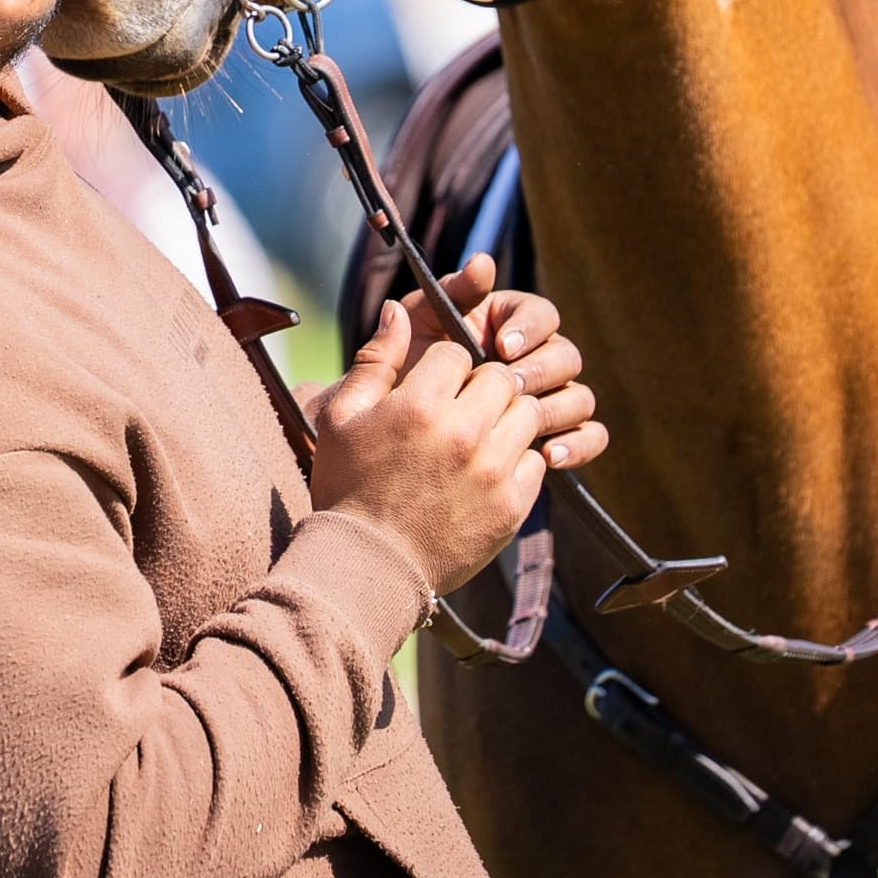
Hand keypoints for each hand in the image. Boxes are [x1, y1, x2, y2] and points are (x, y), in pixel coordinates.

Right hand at [306, 299, 549, 594]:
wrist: (367, 569)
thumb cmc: (346, 488)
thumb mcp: (342, 418)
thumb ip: (375, 359)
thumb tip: (395, 308)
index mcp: (420, 404)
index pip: (458, 351)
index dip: (445, 366)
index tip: (433, 387)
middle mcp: (464, 433)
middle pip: (500, 377)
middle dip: (482, 384)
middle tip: (461, 408)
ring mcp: (493, 471)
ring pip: (526, 413)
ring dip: (506, 418)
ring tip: (478, 437)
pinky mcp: (512, 506)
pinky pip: (535, 460)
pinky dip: (518, 459)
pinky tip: (487, 471)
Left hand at [395, 255, 604, 471]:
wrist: (401, 431)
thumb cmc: (409, 370)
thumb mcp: (421, 326)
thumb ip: (451, 292)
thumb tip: (482, 262)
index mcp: (512, 323)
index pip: (541, 315)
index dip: (529, 328)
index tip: (502, 346)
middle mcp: (538, 357)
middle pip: (566, 356)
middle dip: (541, 372)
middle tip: (511, 388)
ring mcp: (550, 397)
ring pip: (581, 396)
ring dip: (559, 409)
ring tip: (530, 429)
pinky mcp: (558, 434)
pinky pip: (591, 435)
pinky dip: (580, 444)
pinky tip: (548, 454)